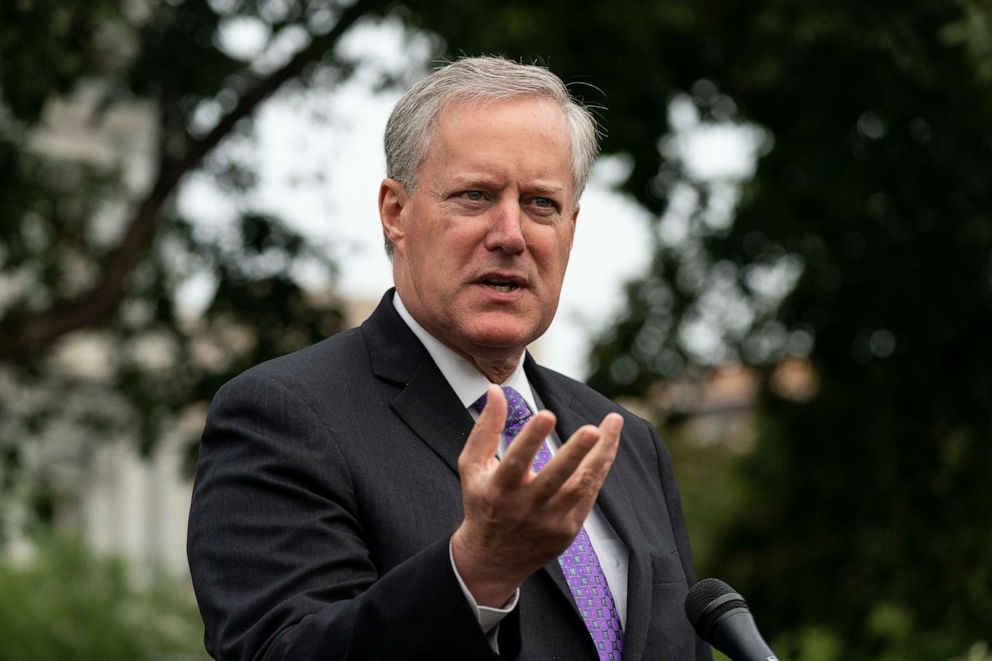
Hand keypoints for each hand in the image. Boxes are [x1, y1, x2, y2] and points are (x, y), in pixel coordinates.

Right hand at [450, 384, 622, 606]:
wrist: (492, 559)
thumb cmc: (482, 502)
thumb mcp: (472, 466)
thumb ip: (485, 428)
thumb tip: (495, 390)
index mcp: (499, 489)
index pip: (517, 461)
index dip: (532, 438)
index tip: (547, 414)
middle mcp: (525, 508)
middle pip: (557, 478)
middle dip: (577, 452)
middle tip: (594, 429)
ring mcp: (549, 522)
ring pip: (581, 486)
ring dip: (601, 455)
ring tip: (613, 423)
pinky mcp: (567, 532)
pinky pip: (588, 496)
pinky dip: (598, 470)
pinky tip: (607, 447)